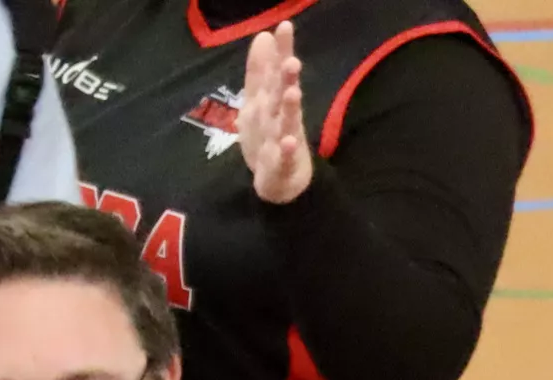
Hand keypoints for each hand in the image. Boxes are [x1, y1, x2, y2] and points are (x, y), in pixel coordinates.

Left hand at [241, 25, 313, 203]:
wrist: (280, 181)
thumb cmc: (271, 135)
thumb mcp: (259, 99)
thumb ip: (260, 69)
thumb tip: (263, 35)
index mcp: (274, 99)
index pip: (276, 70)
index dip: (281, 50)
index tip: (285, 26)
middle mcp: (281, 115)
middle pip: (283, 94)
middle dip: (287, 78)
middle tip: (292, 60)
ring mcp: (283, 139)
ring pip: (287, 122)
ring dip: (290, 109)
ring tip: (293, 93)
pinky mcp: (282, 164)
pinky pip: (284, 157)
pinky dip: (286, 150)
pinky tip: (287, 142)